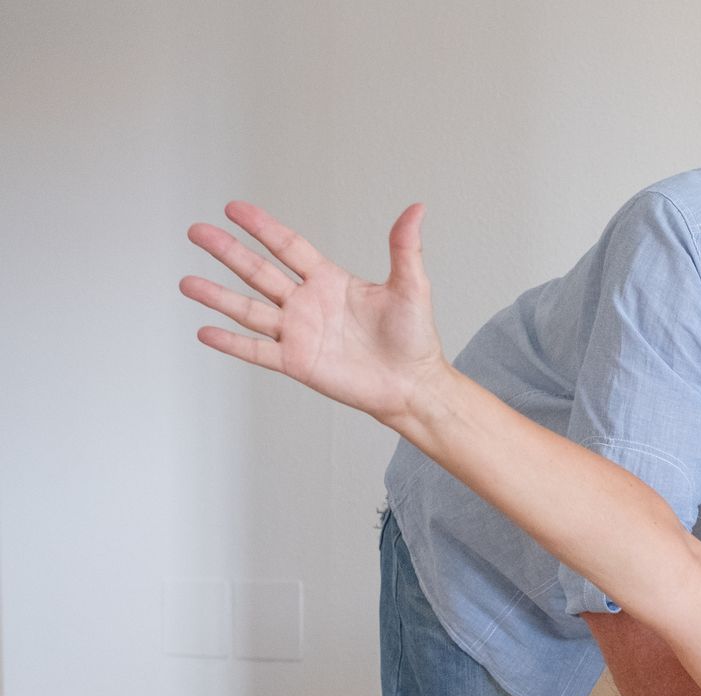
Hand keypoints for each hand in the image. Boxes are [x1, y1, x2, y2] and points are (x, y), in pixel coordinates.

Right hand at [181, 201, 446, 426]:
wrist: (412, 385)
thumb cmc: (414, 338)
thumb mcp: (411, 287)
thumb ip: (405, 248)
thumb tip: (417, 208)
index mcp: (330, 281)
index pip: (288, 247)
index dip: (262, 227)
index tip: (234, 208)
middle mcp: (308, 304)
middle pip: (258, 272)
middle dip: (227, 251)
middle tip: (197, 231)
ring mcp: (298, 333)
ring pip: (249, 310)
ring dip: (217, 296)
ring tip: (186, 283)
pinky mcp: (296, 363)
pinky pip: (257, 351)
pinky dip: (231, 343)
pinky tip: (205, 331)